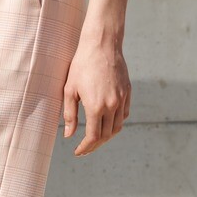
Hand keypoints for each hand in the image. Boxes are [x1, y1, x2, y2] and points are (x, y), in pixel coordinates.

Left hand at [63, 29, 130, 155]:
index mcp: (96, 107)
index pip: (93, 137)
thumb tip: (69, 134)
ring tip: (95, 138)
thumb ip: (70, 114)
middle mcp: (112, 105)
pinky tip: (107, 122)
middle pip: (106, 135)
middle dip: (95, 145)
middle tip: (85, 148)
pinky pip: (124, 114)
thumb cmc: (82, 64)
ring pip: (117, 126)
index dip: (86, 147)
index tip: (78, 152)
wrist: (102, 44)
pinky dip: (116, 123)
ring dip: (106, 136)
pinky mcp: (128, 92)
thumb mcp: (70, 89)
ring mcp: (122, 99)